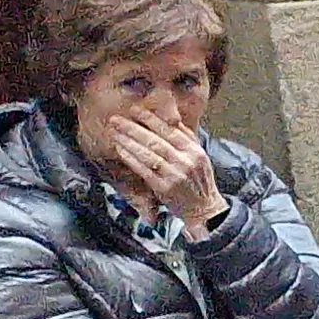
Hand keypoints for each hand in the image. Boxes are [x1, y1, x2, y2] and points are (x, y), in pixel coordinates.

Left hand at [104, 111, 224, 231]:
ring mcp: (175, 174)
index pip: (170, 130)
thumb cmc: (199, 181)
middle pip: (156, 140)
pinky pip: (144, 170)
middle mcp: (186, 161)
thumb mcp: (200, 157)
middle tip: (116, 120)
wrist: (204, 208)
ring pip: (148, 154)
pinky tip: (121, 150)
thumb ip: (187, 139)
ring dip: (128, 142)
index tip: (135, 110)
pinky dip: (131, 159)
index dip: (151, 119)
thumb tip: (171, 120)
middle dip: (133, 128)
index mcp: (195, 151)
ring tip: (114, 133)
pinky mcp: (164, 187)